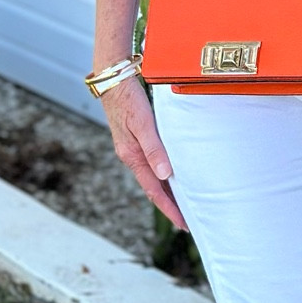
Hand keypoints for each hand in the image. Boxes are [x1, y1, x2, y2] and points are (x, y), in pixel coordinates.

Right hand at [101, 76, 186, 229]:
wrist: (113, 78)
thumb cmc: (128, 98)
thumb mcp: (143, 123)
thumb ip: (154, 148)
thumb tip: (165, 175)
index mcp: (132, 156)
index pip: (154, 191)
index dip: (169, 209)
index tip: (183, 224)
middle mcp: (132, 156)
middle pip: (153, 189)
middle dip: (170, 206)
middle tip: (188, 222)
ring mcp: (134, 149)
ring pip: (153, 178)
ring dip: (168, 192)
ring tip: (184, 204)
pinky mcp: (137, 139)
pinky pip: (152, 165)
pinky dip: (164, 176)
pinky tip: (173, 176)